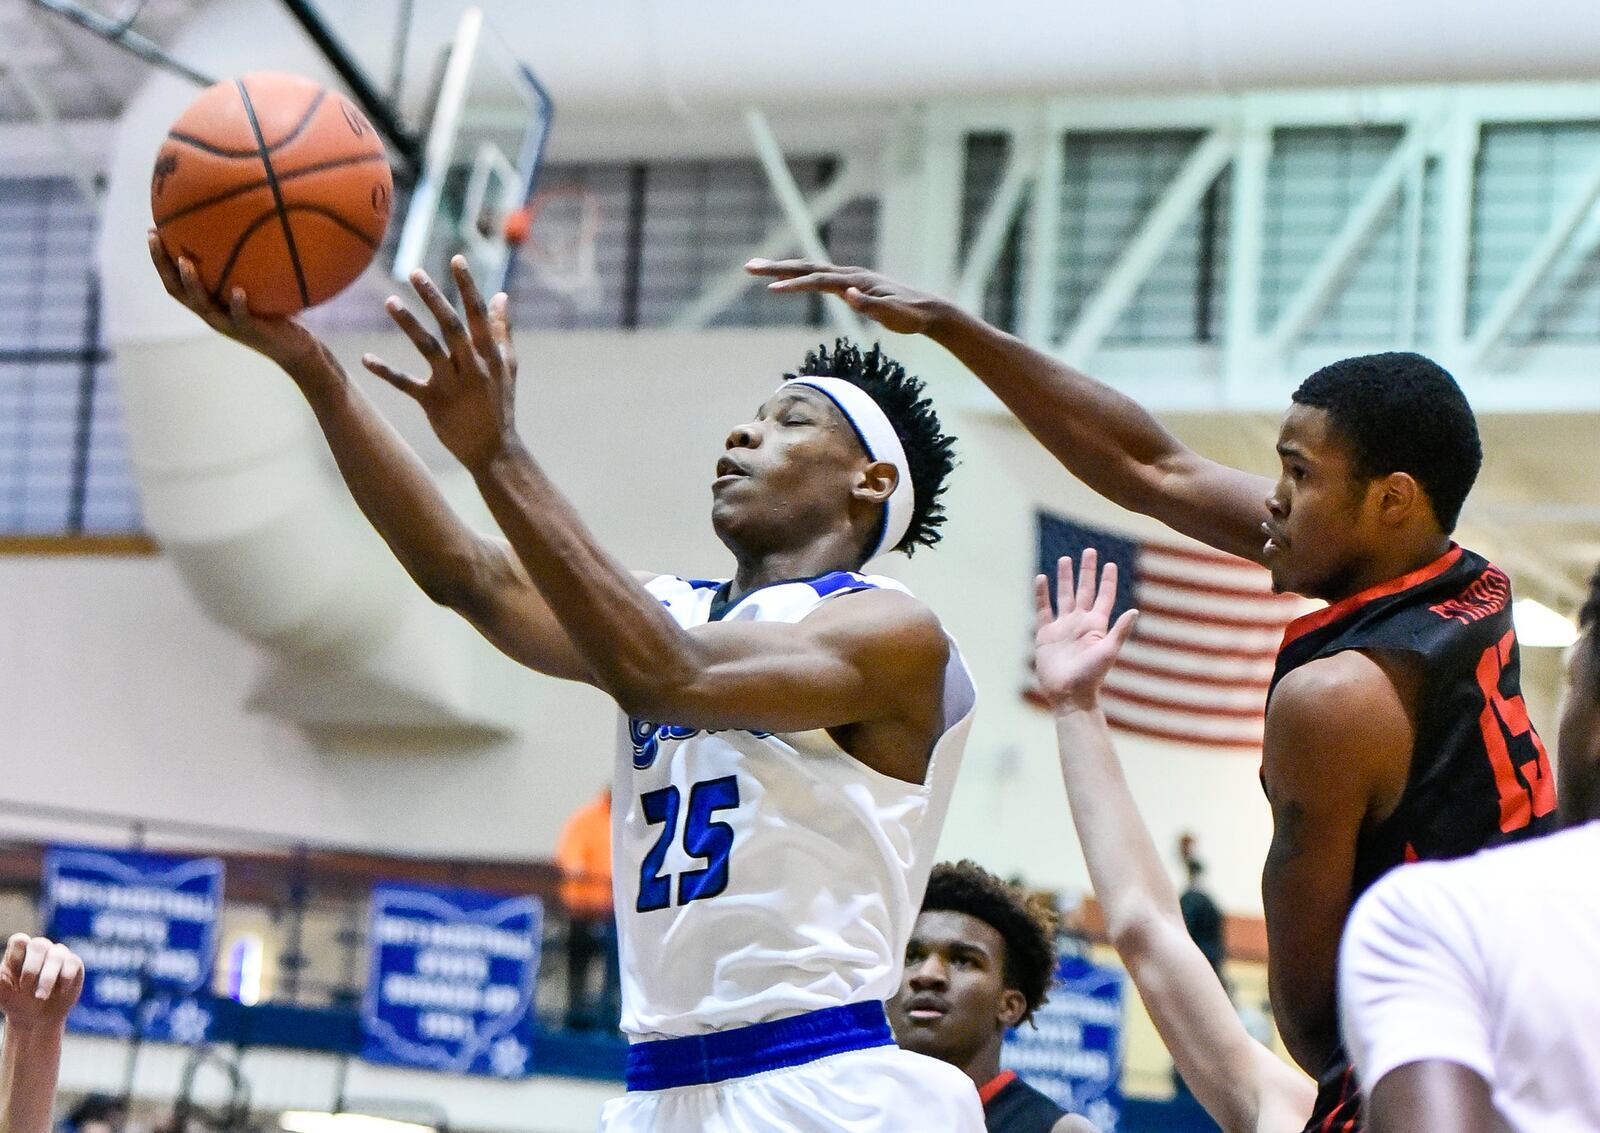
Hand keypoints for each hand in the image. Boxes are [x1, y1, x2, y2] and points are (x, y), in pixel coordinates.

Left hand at [0, 934, 82, 1031]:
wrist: (36, 1019)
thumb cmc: (16, 1003)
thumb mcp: (3, 996)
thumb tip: (0, 974)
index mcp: (18, 954)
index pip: (19, 940)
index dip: (17, 956)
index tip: (14, 978)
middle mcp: (39, 951)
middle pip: (39, 944)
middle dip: (32, 968)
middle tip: (25, 988)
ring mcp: (57, 955)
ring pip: (57, 954)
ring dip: (48, 978)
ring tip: (40, 997)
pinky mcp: (74, 964)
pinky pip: (73, 962)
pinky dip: (66, 978)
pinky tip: (60, 992)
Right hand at [147, 231, 324, 370]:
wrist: (295, 349)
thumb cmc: (276, 314)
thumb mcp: (258, 286)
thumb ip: (248, 265)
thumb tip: (251, 224)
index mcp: (209, 303)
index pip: (175, 280)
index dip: (160, 260)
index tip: (151, 232)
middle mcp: (212, 314)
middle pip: (178, 291)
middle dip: (163, 265)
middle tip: (156, 239)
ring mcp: (230, 324)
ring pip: (203, 305)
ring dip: (192, 283)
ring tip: (185, 263)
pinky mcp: (252, 332)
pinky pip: (241, 318)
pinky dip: (238, 304)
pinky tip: (238, 290)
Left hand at [362, 256, 519, 470]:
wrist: (495, 451)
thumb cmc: (500, 405)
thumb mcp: (507, 367)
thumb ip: (501, 331)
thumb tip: (500, 296)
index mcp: (489, 356)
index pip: (478, 315)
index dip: (467, 287)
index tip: (456, 259)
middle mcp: (471, 367)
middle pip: (451, 326)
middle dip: (433, 298)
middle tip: (414, 272)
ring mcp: (452, 385)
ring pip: (428, 349)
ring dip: (408, 324)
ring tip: (389, 302)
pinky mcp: (433, 403)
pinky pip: (406, 384)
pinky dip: (385, 372)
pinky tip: (364, 359)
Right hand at [745, 259, 951, 334]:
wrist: (927, 310)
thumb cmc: (910, 315)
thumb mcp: (892, 314)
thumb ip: (871, 304)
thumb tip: (848, 294)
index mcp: (855, 281)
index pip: (818, 281)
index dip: (794, 285)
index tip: (771, 290)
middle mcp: (849, 275)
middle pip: (806, 267)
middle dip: (776, 267)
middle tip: (748, 267)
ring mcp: (848, 278)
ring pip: (809, 269)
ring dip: (782, 269)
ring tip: (757, 269)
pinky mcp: (849, 285)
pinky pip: (817, 277)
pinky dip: (798, 276)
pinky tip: (787, 279)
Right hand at [1032, 549, 1138, 711]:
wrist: (1068, 694)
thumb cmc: (1091, 676)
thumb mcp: (1108, 652)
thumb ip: (1119, 631)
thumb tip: (1135, 611)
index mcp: (1096, 625)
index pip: (1104, 597)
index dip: (1107, 581)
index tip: (1110, 564)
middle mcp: (1080, 622)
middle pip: (1084, 590)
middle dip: (1087, 571)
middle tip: (1089, 551)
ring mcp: (1063, 627)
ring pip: (1064, 596)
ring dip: (1065, 578)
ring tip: (1065, 559)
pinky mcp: (1046, 634)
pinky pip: (1043, 609)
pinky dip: (1042, 594)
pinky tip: (1041, 578)